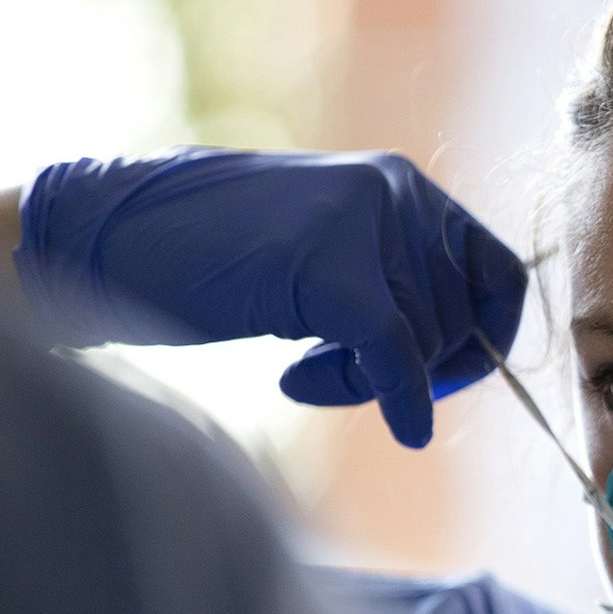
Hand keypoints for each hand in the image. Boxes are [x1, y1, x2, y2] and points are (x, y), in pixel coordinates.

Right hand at [14, 147, 527, 446]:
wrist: (113, 238)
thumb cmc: (215, 258)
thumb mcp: (327, 254)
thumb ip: (396, 285)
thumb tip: (471, 357)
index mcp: (402, 184)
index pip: (499, 274)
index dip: (487, 338)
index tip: (447, 378)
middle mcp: (396, 191)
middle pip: (457, 322)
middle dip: (409, 371)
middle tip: (332, 375)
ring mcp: (363, 222)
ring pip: (422, 344)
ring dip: (367, 382)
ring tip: (303, 371)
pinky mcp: (327, 267)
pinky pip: (397, 354)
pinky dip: (406, 401)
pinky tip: (406, 430)